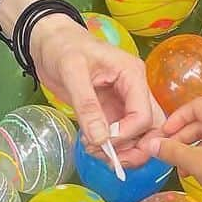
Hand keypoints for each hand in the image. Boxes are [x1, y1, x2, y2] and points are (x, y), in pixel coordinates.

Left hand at [30, 14, 155, 149]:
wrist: (50, 42)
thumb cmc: (62, 47)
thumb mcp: (72, 71)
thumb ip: (87, 106)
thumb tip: (100, 140)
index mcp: (132, 75)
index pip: (144, 115)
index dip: (126, 135)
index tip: (101, 142)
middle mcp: (135, 90)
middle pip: (151, 128)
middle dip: (134, 149)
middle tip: (108, 159)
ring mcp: (125, 103)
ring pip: (139, 136)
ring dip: (122, 151)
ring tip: (93, 151)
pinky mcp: (113, 112)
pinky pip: (121, 136)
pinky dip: (110, 147)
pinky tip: (91, 146)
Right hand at [144, 97, 201, 201]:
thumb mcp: (195, 162)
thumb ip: (172, 151)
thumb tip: (151, 144)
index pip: (196, 106)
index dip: (177, 118)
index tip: (164, 134)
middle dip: (182, 138)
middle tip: (167, 154)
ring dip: (191, 150)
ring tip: (180, 169)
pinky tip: (196, 174)